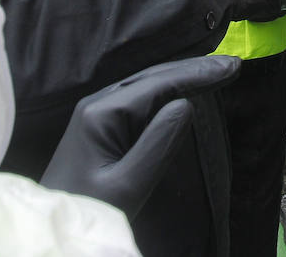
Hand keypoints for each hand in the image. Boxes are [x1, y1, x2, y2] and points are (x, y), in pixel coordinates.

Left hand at [40, 56, 240, 217]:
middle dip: (194, 69)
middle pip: (153, 76)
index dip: (197, 74)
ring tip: (217, 71)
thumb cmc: (88, 208)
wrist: (52, 221)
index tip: (232, 67)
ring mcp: (98, 112)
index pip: (158, 84)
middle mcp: (99, 104)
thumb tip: (185, 104)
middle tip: (233, 64)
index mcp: (102, 113)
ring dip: (183, 76)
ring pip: (147, 84)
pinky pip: (140, 98)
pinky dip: (168, 89)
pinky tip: (184, 89)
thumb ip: (156, 145)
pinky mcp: (101, 125)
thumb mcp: (126, 185)